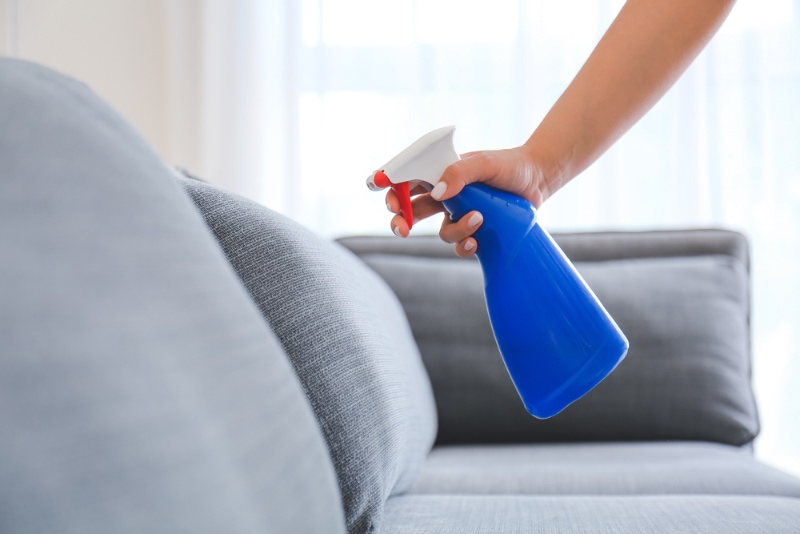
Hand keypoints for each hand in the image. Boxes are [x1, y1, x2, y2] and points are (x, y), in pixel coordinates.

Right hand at [386, 144, 548, 256]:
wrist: (539, 180)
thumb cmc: (510, 166)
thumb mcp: (485, 163)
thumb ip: (460, 173)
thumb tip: (438, 192)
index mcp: (440, 173)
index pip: (407, 179)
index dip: (390, 186)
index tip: (381, 192)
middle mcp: (445, 195)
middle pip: (411, 211)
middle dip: (401, 221)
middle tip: (402, 229)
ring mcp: (459, 215)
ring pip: (441, 232)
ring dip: (455, 230)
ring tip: (478, 219)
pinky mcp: (475, 231)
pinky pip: (460, 246)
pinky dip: (465, 246)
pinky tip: (477, 240)